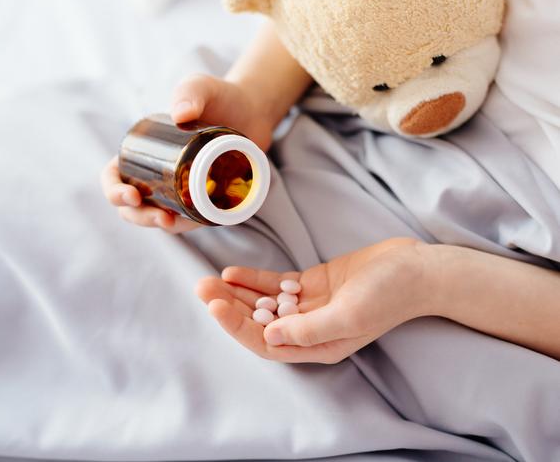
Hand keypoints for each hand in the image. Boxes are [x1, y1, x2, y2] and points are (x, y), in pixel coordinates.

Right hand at [101, 75, 274, 233]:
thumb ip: (190, 92)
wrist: (253, 110)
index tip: (133, 195)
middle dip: (140, 216)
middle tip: (161, 217)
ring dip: (162, 225)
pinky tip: (195, 223)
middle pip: (133, 206)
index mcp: (142, 152)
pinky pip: (190, 218)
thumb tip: (180, 115)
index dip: (114, 190)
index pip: (114, 177)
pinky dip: (188, 224)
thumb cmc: (219, 96)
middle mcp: (156, 173)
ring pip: (159, 216)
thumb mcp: (200, 88)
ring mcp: (179, 189)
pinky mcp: (203, 199)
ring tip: (172, 223)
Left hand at [195, 238, 431, 363]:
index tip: (215, 305)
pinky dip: (254, 280)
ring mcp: (308, 306)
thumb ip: (309, 329)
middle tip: (202, 288)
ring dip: (236, 293)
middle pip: (258, 322)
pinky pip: (276, 285)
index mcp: (317, 346)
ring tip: (209, 280)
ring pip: (263, 303)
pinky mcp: (312, 285)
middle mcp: (308, 330)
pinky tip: (233, 273)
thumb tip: (269, 336)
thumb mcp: (350, 315)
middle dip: (228, 307)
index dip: (237, 326)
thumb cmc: (389, 296)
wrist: (415, 270)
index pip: (266, 342)